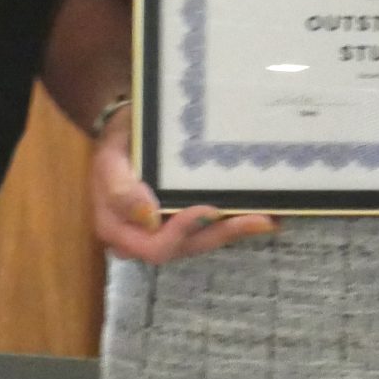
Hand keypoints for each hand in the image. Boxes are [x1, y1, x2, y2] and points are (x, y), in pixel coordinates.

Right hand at [89, 104, 275, 262]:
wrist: (125, 130)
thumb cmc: (117, 142)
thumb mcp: (109, 157)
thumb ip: (119, 189)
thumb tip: (149, 217)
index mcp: (119, 228)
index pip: (154, 246)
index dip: (183, 232)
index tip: (209, 209)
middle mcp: (143, 237)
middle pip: (186, 247)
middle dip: (224, 233)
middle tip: (261, 219)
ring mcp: (165, 230)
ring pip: (202, 240)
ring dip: (234, 230)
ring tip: (268, 218)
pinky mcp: (183, 219)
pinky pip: (208, 227)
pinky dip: (234, 221)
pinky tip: (263, 214)